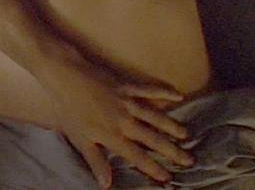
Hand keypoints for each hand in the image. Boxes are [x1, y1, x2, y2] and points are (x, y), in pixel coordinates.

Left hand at [46, 63, 192, 187]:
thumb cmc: (69, 109)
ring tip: (186, 135)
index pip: (137, 157)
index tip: (168, 177)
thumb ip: (96, 161)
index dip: (153, 168)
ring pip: (155, 117)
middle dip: (172, 151)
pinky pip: (149, 90)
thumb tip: (106, 184)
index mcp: (112, 136)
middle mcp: (124, 121)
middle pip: (152, 139)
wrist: (65, 76)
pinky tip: (178, 96)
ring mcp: (127, 102)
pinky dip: (164, 92)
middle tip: (189, 160)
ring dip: (172, 126)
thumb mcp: (80, 139)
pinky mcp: (126, 85)